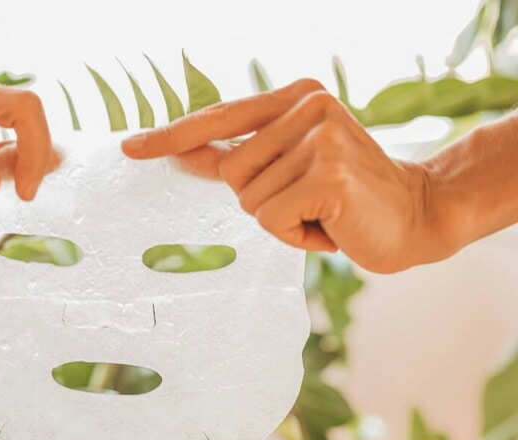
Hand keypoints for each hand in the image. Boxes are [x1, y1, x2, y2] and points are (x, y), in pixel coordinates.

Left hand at [122, 79, 456, 273]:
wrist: (415, 215)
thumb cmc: (344, 196)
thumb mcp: (289, 166)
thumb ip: (238, 156)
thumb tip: (182, 152)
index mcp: (296, 97)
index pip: (220, 118)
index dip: (172, 137)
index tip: (130, 147)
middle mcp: (309, 107)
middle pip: (232, 173)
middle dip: (263, 200)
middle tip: (310, 200)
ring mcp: (321, 138)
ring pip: (250, 200)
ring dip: (281, 220)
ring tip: (323, 212)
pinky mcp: (329, 174)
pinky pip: (272, 220)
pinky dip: (295, 235)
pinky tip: (331, 226)